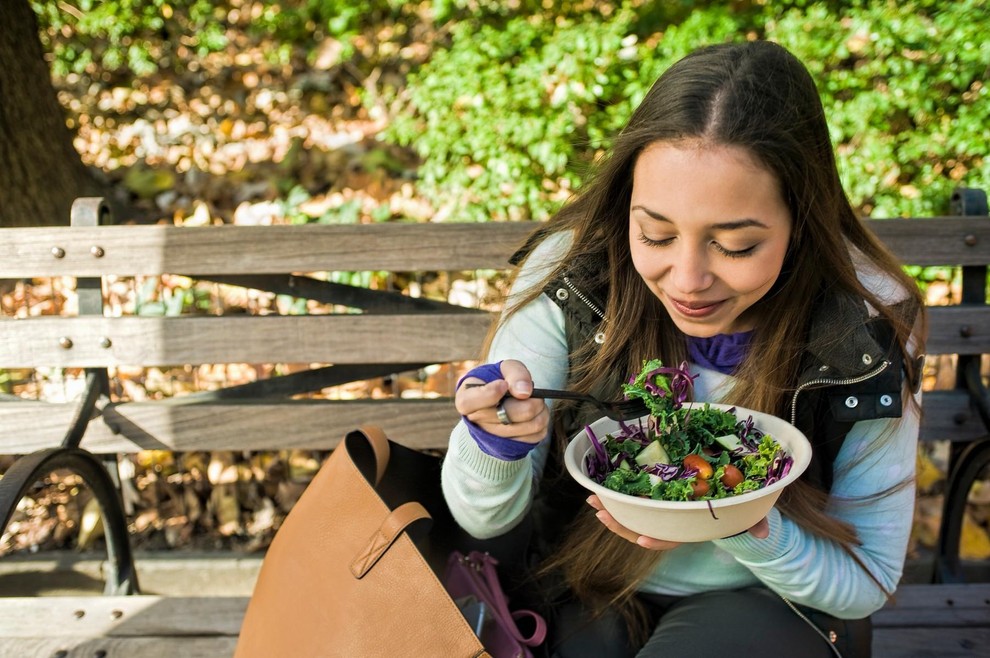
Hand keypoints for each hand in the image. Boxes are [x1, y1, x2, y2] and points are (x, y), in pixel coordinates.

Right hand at [455, 359, 548, 443]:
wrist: (502, 398)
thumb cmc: (500, 379)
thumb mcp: (505, 368)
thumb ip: (515, 373)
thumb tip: (525, 392)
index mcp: (466, 399)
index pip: (470, 402)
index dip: (489, 394)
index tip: (503, 385)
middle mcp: (476, 421)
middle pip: (509, 414)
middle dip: (531, 400)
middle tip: (535, 393)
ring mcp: (492, 436)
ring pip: (529, 426)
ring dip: (540, 410)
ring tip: (537, 401)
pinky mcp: (510, 446)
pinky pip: (536, 436)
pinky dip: (542, 422)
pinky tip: (536, 414)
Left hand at [586, 495, 770, 547]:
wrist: (728, 497)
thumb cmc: (734, 507)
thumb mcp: (746, 513)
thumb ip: (753, 522)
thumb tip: (762, 531)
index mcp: (689, 527)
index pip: (672, 538)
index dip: (657, 540)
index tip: (641, 539)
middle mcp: (671, 522)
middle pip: (643, 528)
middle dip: (620, 524)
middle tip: (601, 512)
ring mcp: (661, 510)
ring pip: (634, 516)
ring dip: (612, 509)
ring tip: (593, 500)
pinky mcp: (655, 495)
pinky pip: (634, 498)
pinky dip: (618, 495)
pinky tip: (602, 488)